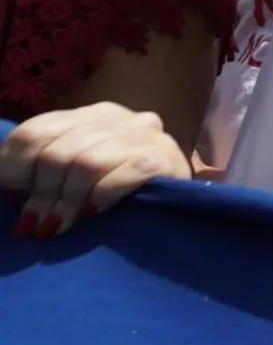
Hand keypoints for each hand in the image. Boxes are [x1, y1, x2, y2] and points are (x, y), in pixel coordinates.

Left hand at [0, 102, 190, 234]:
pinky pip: (125, 171)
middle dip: (41, 195)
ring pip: (86, 162)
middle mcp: (116, 116)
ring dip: (67, 202)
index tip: (10, 201)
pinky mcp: (166, 156)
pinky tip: (93, 214)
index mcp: (87, 115)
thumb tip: (5, 189)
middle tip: (36, 227)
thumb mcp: (74, 177)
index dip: (13, 170)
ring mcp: (145, 134)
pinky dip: (101, 196)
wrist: (182, 214)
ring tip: (59, 228)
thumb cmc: (119, 196)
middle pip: (57, 150)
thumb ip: (42, 173)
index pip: (34, 133)